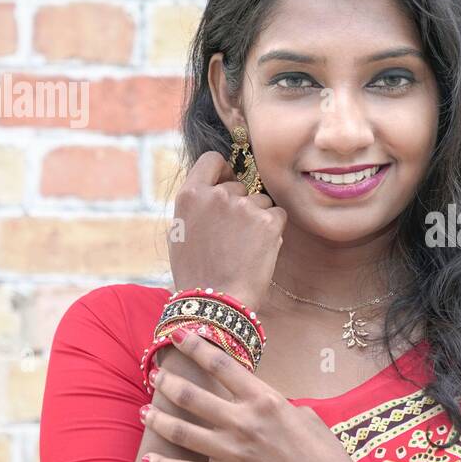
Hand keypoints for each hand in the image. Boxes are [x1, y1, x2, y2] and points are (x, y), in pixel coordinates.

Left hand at [139, 323, 370, 461]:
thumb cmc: (327, 457)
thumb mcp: (306, 417)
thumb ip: (276, 405)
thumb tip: (260, 403)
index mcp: (266, 400)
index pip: (222, 364)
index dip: (196, 346)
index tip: (180, 334)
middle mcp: (244, 422)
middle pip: (192, 395)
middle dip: (168, 382)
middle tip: (156, 374)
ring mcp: (232, 454)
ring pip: (181, 432)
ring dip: (157, 420)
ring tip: (145, 411)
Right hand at [168, 150, 285, 313]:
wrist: (216, 302)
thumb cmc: (197, 272)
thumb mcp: (182, 231)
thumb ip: (198, 203)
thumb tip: (219, 183)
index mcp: (190, 195)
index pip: (213, 159)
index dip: (223, 170)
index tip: (228, 182)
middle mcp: (216, 195)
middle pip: (240, 185)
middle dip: (241, 205)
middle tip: (233, 237)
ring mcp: (243, 206)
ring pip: (261, 201)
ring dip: (258, 218)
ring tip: (244, 248)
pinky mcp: (268, 221)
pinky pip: (278, 215)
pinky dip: (274, 230)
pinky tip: (259, 251)